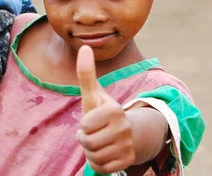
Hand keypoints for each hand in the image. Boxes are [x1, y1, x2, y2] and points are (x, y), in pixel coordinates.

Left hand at [76, 45, 135, 173]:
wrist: (125, 133)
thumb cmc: (102, 112)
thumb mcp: (93, 94)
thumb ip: (86, 73)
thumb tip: (84, 47)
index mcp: (115, 110)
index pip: (85, 126)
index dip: (84, 126)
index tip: (92, 121)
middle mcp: (124, 128)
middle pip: (88, 143)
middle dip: (85, 140)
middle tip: (94, 133)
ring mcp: (128, 146)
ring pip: (94, 157)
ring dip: (91, 152)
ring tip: (99, 142)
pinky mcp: (128, 161)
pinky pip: (101, 168)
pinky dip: (99, 163)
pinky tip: (105, 153)